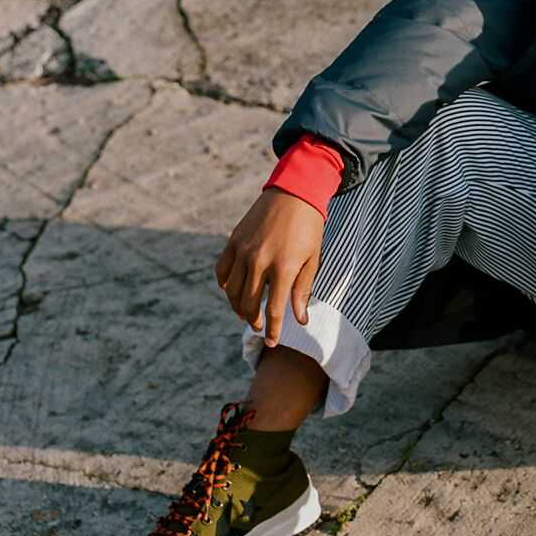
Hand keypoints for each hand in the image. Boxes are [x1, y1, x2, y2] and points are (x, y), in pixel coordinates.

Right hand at [214, 189, 323, 348]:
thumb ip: (302, 290)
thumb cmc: (309, 228)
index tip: (271, 342)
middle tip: (259, 326)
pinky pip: (222, 270)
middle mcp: (260, 261)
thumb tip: (299, 320)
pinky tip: (233, 290)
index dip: (272, 330)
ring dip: (237, 307)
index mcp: (284, 267)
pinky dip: (225, 284)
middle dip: (253, 320)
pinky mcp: (233, 241)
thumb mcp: (313, 259)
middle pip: (248, 303)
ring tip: (246, 312)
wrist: (294, 193)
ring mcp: (243, 250)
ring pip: (231, 291)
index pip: (273, 310)